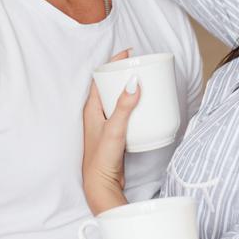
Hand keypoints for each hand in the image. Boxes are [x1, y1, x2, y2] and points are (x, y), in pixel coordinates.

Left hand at [83, 50, 137, 213]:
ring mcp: (106, 124)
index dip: (112, 63)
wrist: (101, 185)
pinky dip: (134, 105)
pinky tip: (147, 107)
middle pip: (110, 86)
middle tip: (141, 66)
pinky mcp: (115, 134)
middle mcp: (97, 114)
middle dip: (124, 74)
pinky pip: (125, 113)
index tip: (128, 54)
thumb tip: (133, 82)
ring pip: (118, 100)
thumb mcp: (115, 129)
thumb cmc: (102, 158)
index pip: (100, 78)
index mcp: (91, 108)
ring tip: (146, 82)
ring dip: (130, 89)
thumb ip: (124, 107)